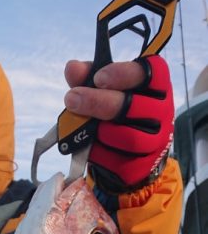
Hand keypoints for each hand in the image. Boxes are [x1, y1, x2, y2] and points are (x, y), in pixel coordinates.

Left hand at [64, 56, 173, 190]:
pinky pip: (120, 161)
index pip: (152, 72)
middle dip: (100, 102)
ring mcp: (156, 141)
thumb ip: (88, 78)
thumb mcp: (102, 91)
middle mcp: (162, 112)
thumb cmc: (115, 115)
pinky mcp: (145, 165)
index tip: (98, 78)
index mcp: (156, 86)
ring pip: (130, 137)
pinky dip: (99, 154)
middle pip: (135, 105)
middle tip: (72, 99)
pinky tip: (89, 148)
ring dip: (100, 132)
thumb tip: (72, 68)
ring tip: (84, 128)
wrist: (125, 155)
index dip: (124, 73)